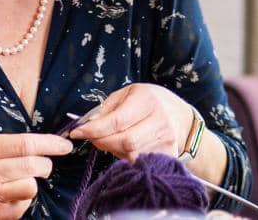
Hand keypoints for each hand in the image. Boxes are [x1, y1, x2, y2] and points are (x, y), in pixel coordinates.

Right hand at [0, 132, 70, 218]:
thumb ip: (11, 147)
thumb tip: (49, 145)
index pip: (26, 144)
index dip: (50, 144)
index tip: (65, 145)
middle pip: (33, 165)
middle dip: (45, 165)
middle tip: (43, 166)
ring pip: (31, 186)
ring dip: (33, 184)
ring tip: (21, 182)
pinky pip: (24, 205)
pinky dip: (22, 200)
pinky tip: (9, 198)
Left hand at [67, 83, 196, 160]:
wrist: (181, 117)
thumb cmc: (150, 102)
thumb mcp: (127, 94)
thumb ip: (107, 108)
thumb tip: (87, 124)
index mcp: (147, 101)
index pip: (117, 121)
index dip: (94, 129)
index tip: (77, 132)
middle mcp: (159, 121)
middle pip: (124, 141)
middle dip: (102, 142)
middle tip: (93, 138)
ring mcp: (166, 140)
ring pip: (131, 154)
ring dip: (113, 150)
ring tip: (110, 140)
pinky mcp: (168, 155)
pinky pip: (140, 163)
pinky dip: (126, 158)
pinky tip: (124, 149)